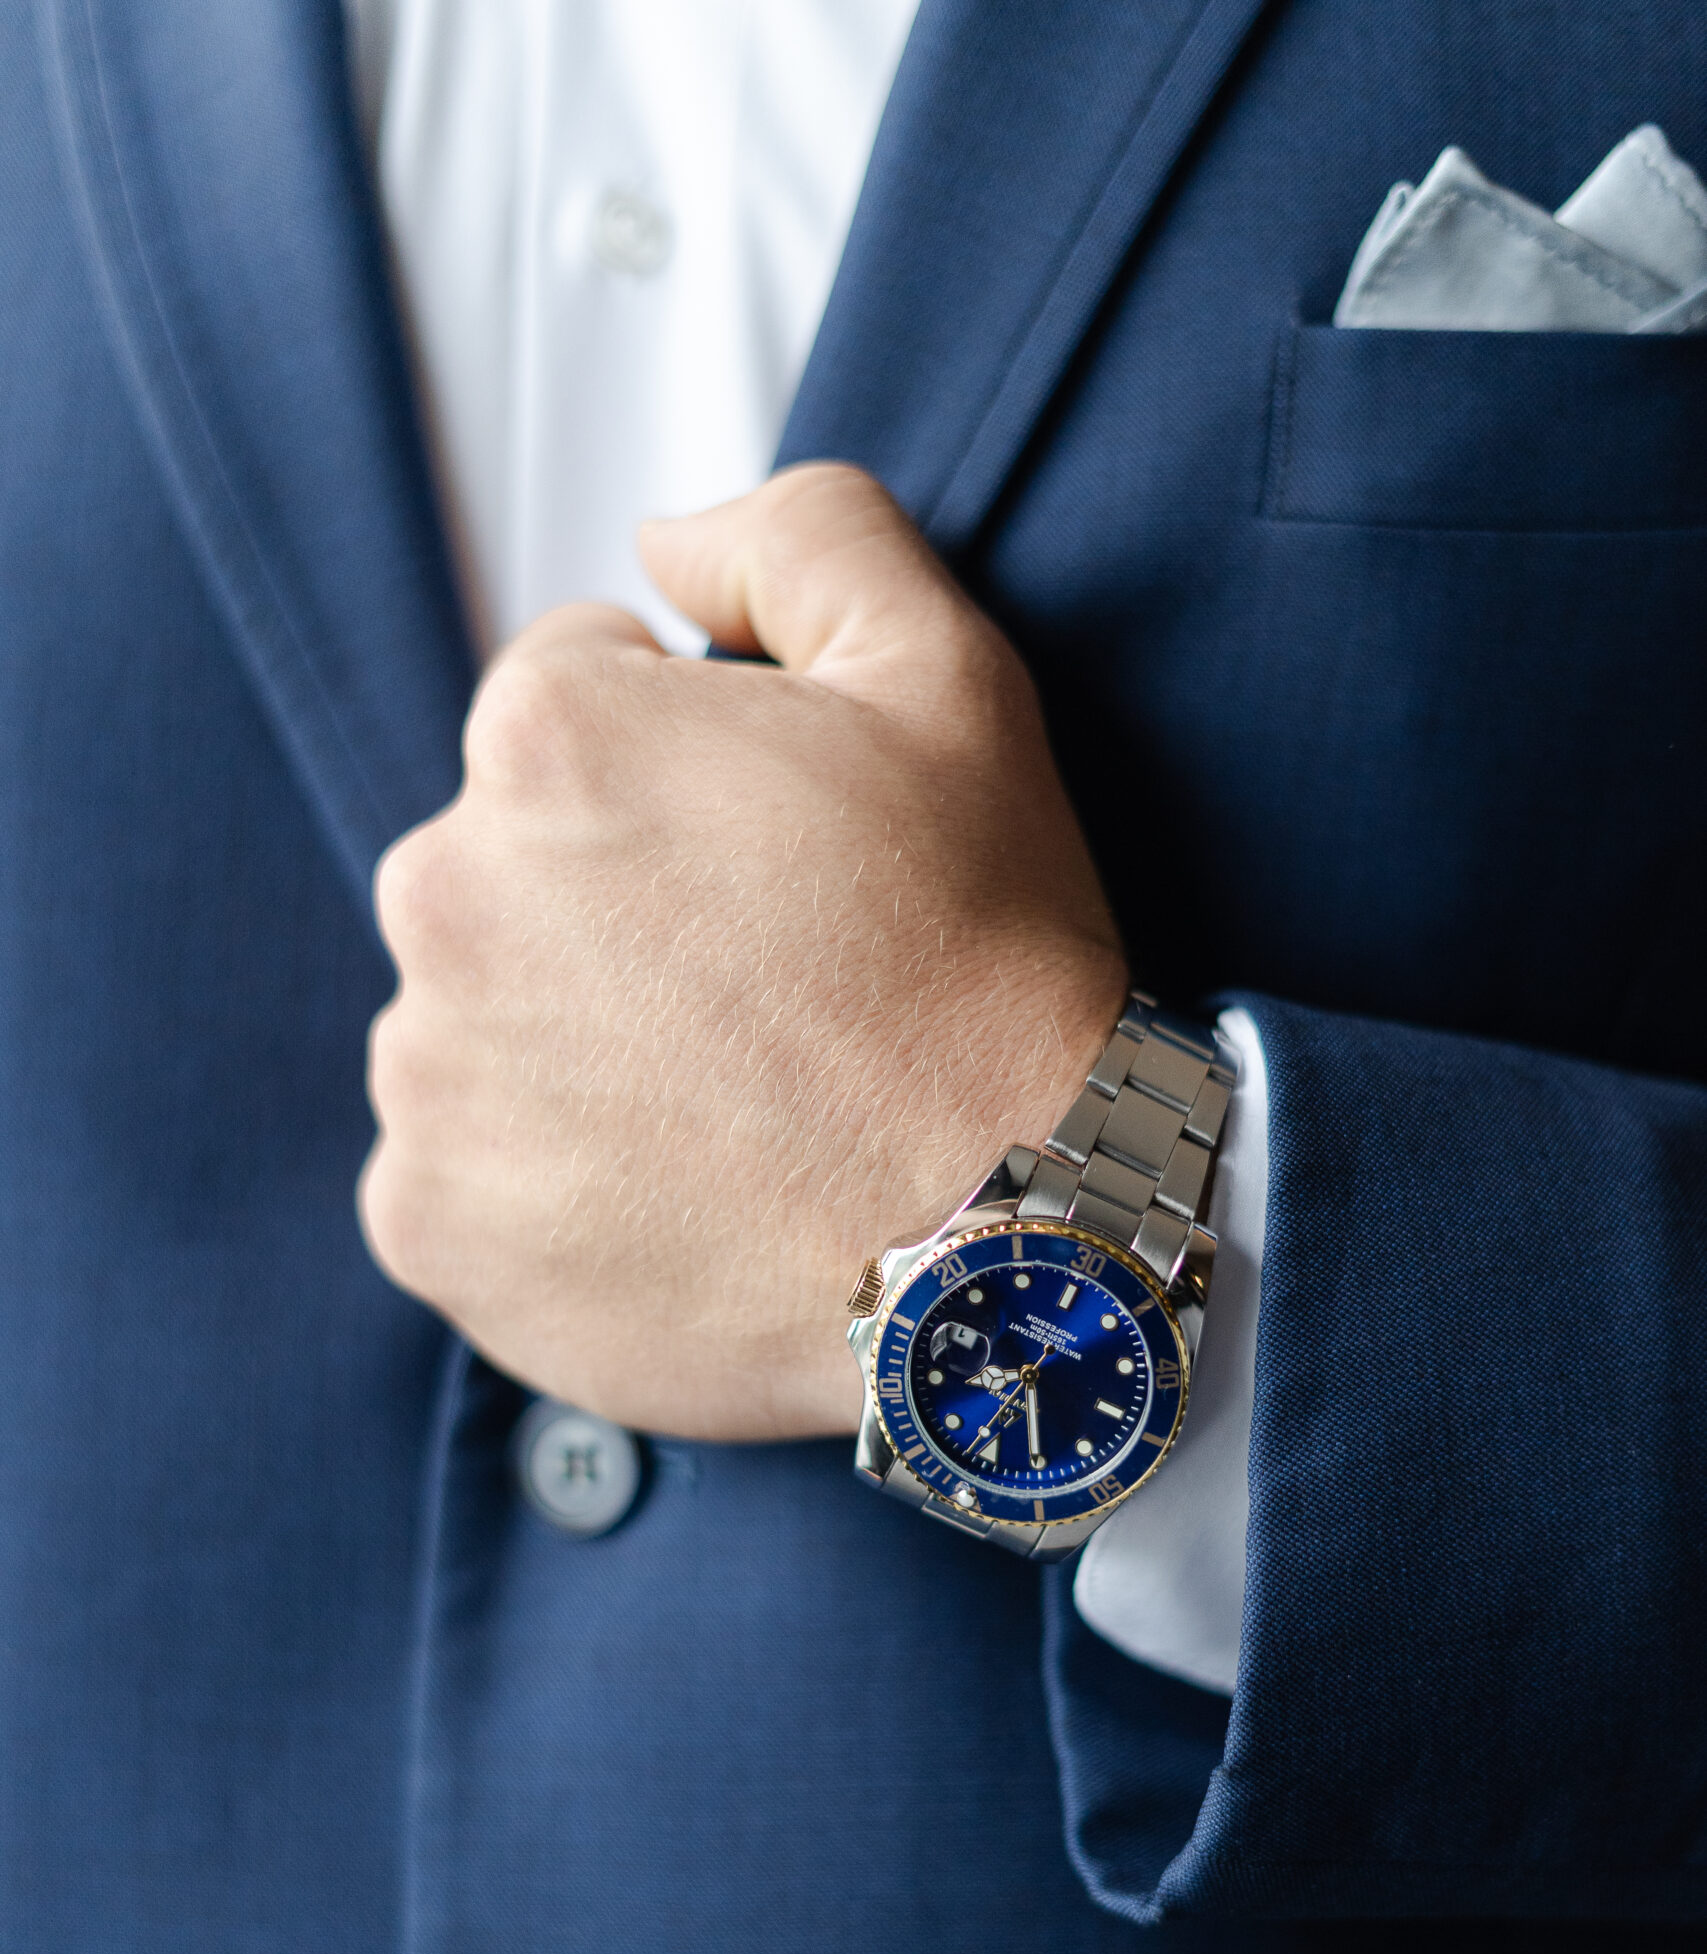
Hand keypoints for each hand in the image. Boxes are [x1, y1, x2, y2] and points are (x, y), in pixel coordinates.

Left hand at [360, 463, 1125, 1439]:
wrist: (1006, 1233)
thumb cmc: (986, 968)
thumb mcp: (951, 673)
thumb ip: (797, 537)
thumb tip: (663, 544)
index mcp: (547, 740)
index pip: (567, 701)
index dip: (689, 766)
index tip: (776, 857)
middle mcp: (447, 894)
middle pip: (509, 864)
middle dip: (614, 904)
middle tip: (763, 987)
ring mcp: (429, 1074)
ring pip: (480, 1017)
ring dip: (572, 1042)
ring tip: (727, 1100)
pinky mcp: (430, 1224)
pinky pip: (460, 1172)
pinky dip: (543, 1183)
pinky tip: (674, 1190)